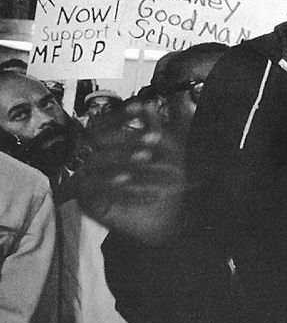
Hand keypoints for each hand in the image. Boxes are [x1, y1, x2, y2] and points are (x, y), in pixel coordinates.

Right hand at [76, 100, 186, 245]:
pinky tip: (146, 191)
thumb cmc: (162, 181)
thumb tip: (149, 104)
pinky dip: (125, 191)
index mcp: (105, 146)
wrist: (164, 217)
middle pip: (101, 145)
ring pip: (103, 167)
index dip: (121, 115)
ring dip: (128, 162)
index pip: (104, 125)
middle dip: (130, 140)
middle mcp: (91, 161)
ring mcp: (86, 181)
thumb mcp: (164, 152)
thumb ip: (154, 128)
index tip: (140, 107)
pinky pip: (102, 193)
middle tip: (155, 138)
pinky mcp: (87, 202)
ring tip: (149, 159)